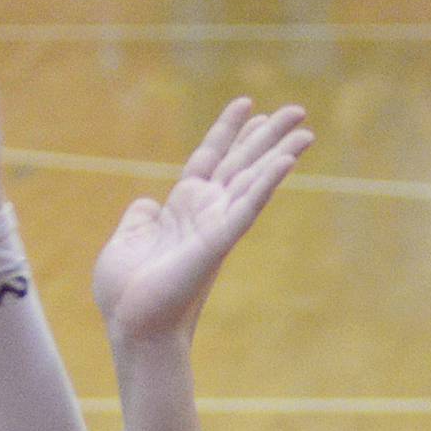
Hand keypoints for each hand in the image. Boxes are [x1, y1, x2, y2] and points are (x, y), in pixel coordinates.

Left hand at [92, 100, 311, 344]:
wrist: (131, 326)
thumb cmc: (125, 294)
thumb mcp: (126, 241)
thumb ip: (139, 218)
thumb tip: (147, 203)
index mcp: (181, 208)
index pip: (209, 158)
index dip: (227, 130)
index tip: (246, 104)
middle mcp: (204, 213)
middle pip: (241, 162)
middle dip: (268, 134)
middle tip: (297, 110)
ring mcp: (214, 227)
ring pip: (254, 180)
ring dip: (280, 153)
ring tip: (306, 130)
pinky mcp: (218, 242)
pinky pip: (248, 208)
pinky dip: (267, 184)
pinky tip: (287, 161)